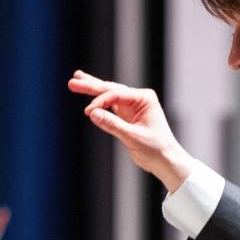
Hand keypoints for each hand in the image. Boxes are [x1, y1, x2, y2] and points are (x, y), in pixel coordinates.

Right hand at [67, 70, 193, 191]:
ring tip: (76, 79)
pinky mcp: (127, 115)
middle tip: (73, 81)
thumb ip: (112, 125)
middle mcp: (138, 99)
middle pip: (111, 89)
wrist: (166, 161)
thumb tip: (92, 113)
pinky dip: (99, 101)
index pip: (116, 95)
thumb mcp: (133, 137)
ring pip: (109, 95)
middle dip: (91, 86)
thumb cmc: (156, 149)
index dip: (100, 102)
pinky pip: (110, 105)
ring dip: (93, 89)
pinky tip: (88, 91)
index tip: (88, 112)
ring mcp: (132, 106)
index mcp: (144, 99)